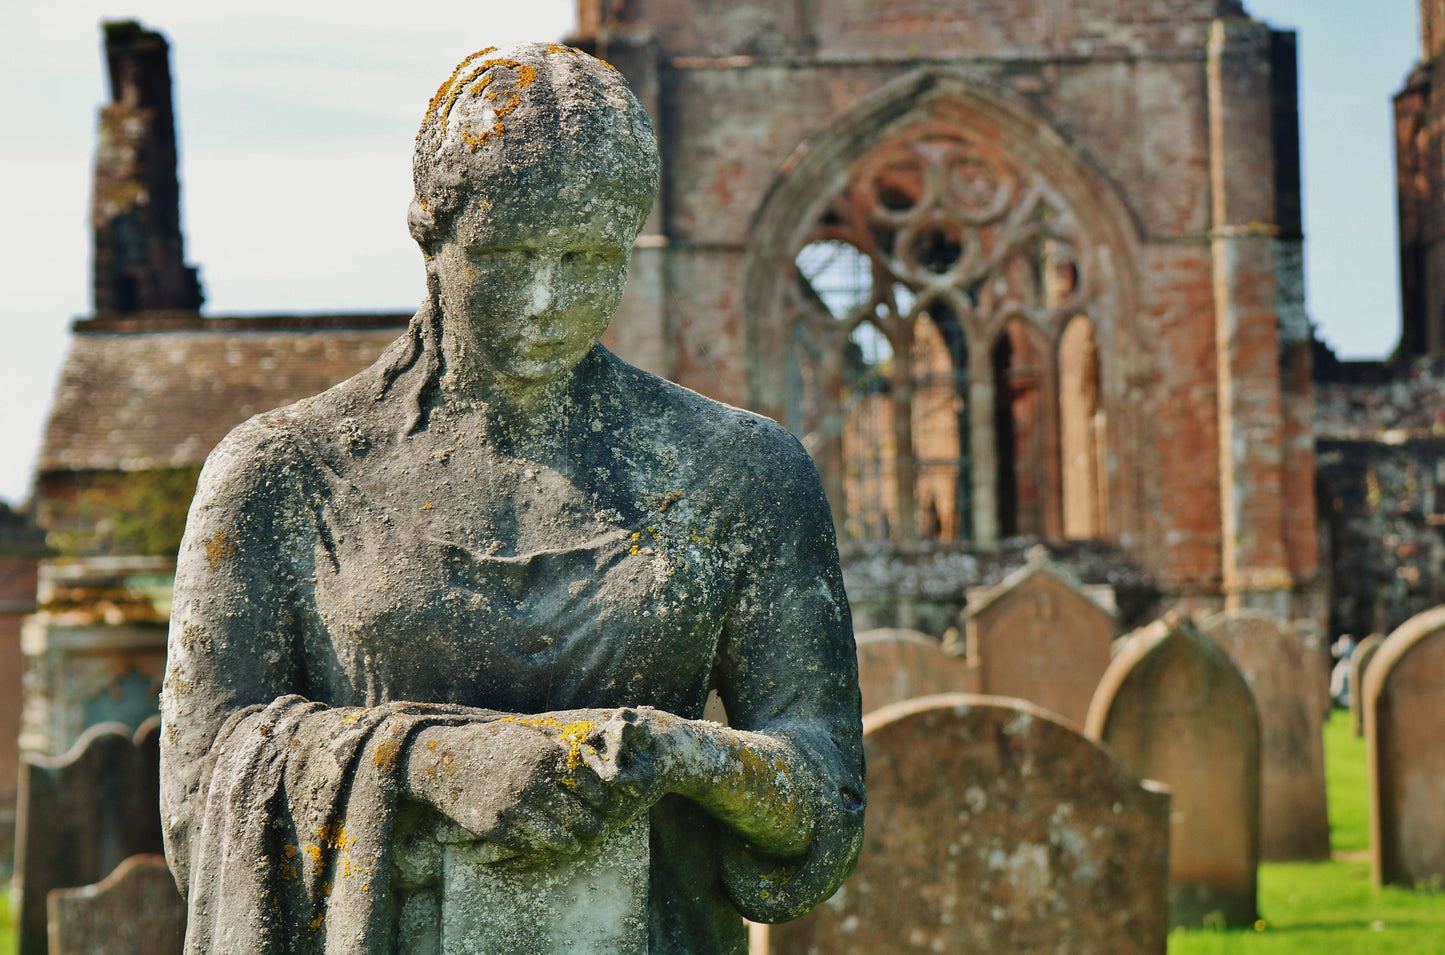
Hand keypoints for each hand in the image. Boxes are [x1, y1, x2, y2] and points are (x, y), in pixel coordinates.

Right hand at [404, 718, 612, 857]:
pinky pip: (525, 843)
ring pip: (553, 832)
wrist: (446, 760)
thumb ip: (558, 744)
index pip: (585, 782)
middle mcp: (530, 780)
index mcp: (543, 756)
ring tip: (578, 844)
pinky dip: (541, 849)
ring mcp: (510, 805)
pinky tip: (550, 849)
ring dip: (570, 842)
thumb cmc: (494, 745)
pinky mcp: (492, 825)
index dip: (602, 798)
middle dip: (592, 825)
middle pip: (574, 811)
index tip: (611, 806)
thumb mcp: (528, 736)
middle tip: (602, 832)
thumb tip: (593, 750)